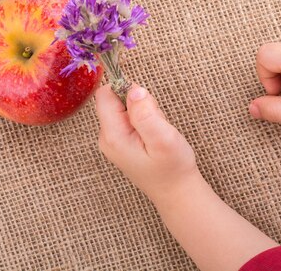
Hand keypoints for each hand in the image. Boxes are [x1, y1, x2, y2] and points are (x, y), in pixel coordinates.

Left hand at [95, 84, 196, 204]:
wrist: (175, 191)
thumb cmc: (172, 168)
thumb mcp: (163, 138)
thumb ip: (146, 113)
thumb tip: (133, 89)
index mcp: (113, 136)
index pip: (105, 95)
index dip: (125, 89)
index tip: (146, 103)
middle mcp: (107, 137)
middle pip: (114, 100)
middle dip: (138, 102)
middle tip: (155, 122)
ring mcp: (112, 140)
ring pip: (123, 108)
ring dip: (143, 112)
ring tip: (156, 132)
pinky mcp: (121, 141)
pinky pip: (129, 118)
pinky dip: (144, 121)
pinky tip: (153, 137)